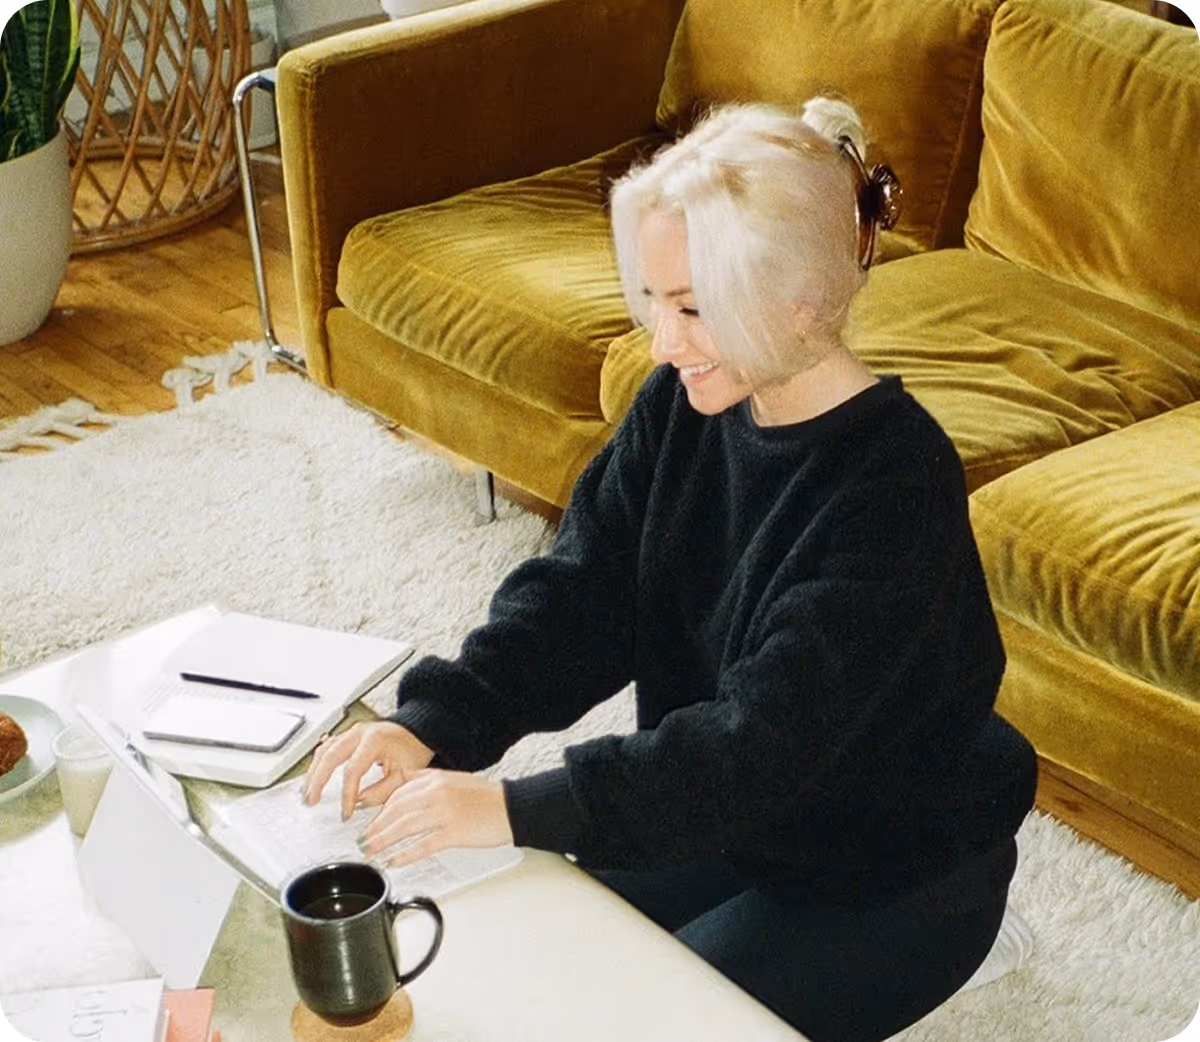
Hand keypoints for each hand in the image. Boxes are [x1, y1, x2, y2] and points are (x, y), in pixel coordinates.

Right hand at [303, 720, 433, 820]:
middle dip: (317, 781)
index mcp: (375, 740)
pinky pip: (327, 748)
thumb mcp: (404, 774)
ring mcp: (352, 732)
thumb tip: (359, 803)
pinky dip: (318, 764)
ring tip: (307, 794)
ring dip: (313, 773)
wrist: (417, 732)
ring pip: (324, 750)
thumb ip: (382, 791)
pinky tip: (313, 778)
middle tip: (310, 801)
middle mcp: (360, 733)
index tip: (346, 813)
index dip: (347, 794)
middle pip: (330, 756)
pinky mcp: (349, 736)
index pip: (353, 770)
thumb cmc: (412, 750)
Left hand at [359, 769, 513, 866]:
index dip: (378, 808)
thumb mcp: (453, 780)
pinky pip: (423, 845)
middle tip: (363, 840)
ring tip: (371, 851)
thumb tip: (403, 786)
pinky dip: (405, 854)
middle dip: (376, 827)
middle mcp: (437, 793)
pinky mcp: (454, 833)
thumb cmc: (485, 796)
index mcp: (435, 779)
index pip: (397, 792)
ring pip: (404, 827)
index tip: (367, 819)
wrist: (511, 807)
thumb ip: (427, 781)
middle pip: (396, 810)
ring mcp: (445, 813)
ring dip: (383, 841)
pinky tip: (394, 860)